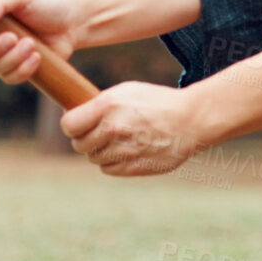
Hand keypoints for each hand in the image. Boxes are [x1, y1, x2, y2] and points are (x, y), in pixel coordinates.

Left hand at [61, 81, 207, 176]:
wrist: (191, 119)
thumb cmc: (157, 102)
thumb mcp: (127, 91)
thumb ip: (98, 104)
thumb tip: (71, 117)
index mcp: (109, 105)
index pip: (69, 125)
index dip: (71, 125)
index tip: (76, 125)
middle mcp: (114, 129)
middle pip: (79, 145)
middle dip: (86, 139)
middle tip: (99, 133)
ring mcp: (125, 150)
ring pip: (94, 158)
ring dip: (101, 151)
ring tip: (118, 140)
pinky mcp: (135, 167)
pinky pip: (109, 169)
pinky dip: (113, 162)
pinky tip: (126, 151)